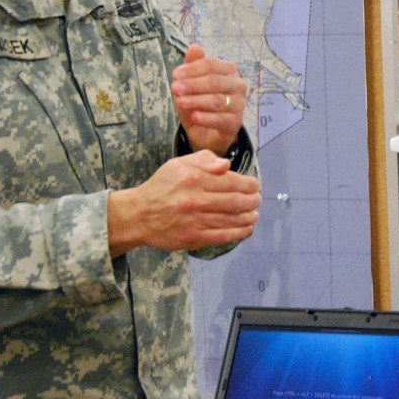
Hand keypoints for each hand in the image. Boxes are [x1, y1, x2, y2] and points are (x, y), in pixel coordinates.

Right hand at [107, 149, 260, 256]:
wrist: (139, 214)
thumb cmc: (162, 186)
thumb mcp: (178, 164)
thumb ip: (204, 160)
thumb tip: (227, 164)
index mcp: (194, 179)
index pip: (231, 181)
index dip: (249, 184)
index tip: (255, 185)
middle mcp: (197, 200)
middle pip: (235, 201)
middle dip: (252, 201)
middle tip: (258, 200)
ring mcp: (196, 220)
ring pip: (231, 219)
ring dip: (249, 217)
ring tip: (255, 214)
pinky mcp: (194, 237)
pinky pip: (222, 236)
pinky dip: (238, 233)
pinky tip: (247, 229)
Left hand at [170, 44, 247, 154]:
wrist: (206, 133)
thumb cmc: (200, 103)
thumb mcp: (191, 84)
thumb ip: (193, 66)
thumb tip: (194, 47)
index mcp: (228, 70)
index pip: (211, 65)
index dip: (193, 69)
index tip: (175, 75)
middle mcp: (237, 85)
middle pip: (215, 82)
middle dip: (193, 85)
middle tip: (174, 88)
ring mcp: (239, 104)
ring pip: (217, 100)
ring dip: (196, 100)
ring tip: (180, 102)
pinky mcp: (236, 123)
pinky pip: (221, 119)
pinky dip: (206, 118)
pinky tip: (194, 117)